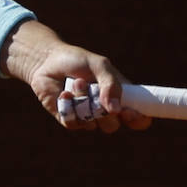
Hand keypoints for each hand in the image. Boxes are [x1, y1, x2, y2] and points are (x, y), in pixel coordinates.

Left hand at [20, 39, 150, 133]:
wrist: (48, 61)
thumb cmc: (77, 61)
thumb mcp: (100, 65)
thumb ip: (111, 84)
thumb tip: (115, 109)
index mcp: (119, 97)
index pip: (137, 118)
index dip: (138, 120)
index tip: (130, 112)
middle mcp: (104, 111)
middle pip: (113, 125)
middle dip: (103, 109)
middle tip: (94, 91)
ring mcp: (86, 117)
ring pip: (92, 124)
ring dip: (83, 102)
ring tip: (76, 82)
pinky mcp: (68, 119)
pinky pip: (73, 123)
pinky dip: (68, 107)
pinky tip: (63, 93)